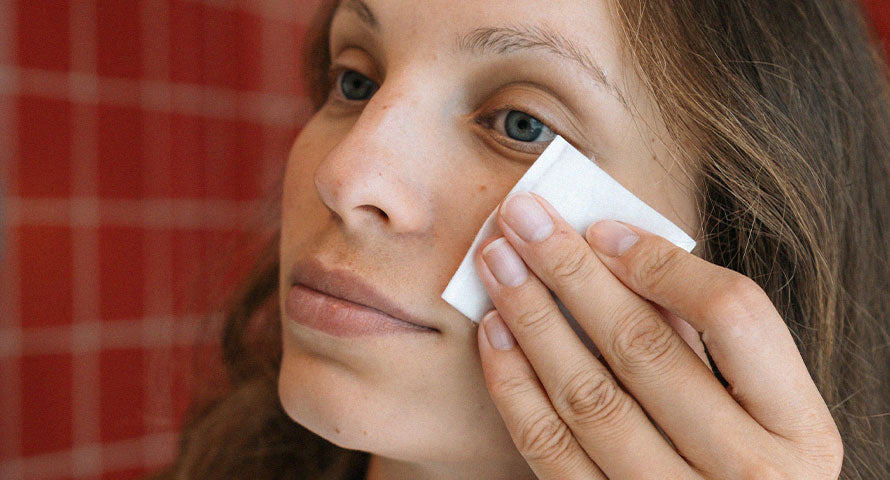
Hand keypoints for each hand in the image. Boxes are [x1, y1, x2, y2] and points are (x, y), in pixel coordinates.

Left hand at [474, 191, 842, 478]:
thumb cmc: (743, 461)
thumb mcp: (762, 407)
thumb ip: (709, 342)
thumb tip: (619, 254)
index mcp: (799, 431)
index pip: (733, 315)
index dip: (660, 262)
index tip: (600, 227)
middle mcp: (747, 474)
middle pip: (644, 348)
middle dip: (573, 272)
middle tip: (522, 217)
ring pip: (588, 397)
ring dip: (533, 319)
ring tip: (498, 264)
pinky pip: (549, 449)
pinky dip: (515, 385)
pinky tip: (496, 332)